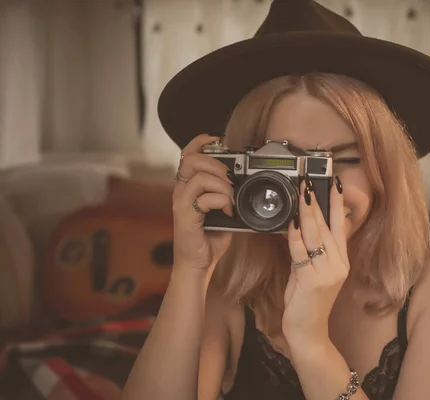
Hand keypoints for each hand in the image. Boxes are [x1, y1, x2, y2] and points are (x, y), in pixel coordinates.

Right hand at [171, 134, 234, 276]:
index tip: (219, 140)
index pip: (188, 153)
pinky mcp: (185, 215)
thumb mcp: (221, 208)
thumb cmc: (209, 236)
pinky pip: (205, 198)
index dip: (201, 141)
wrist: (197, 263)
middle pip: (191, 159)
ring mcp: (181, 202)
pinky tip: (228, 212)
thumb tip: (244, 181)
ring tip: (231, 199)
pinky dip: (222, 201)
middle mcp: (181, 190)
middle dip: (216, 164)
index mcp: (188, 185)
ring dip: (223, 185)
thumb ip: (227, 192)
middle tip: (230, 179)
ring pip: (200, 176)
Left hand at [282, 176, 348, 344]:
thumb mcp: (313, 272)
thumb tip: (307, 226)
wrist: (308, 333)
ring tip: (302, 192)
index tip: (334, 184)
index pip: (341, 226)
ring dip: (307, 212)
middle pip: (327, 227)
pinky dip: (295, 235)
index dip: (337, 204)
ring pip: (315, 236)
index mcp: (341, 261)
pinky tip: (291, 221)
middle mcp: (338, 265)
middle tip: (310, 181)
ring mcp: (327, 274)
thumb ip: (312, 251)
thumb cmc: (308, 303)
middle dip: (317, 202)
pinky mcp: (312, 282)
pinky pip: (301, 252)